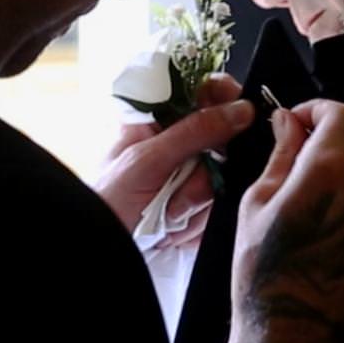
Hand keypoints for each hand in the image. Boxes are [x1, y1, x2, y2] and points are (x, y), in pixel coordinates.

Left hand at [94, 74, 252, 239]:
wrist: (102, 250)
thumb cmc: (107, 199)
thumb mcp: (148, 160)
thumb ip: (193, 132)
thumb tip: (241, 110)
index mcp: (160, 119)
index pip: (206, 92)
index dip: (227, 100)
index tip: (240, 114)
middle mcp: (179, 144)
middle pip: (224, 142)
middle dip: (204, 172)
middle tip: (176, 188)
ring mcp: (190, 176)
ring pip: (223, 178)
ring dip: (195, 202)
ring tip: (164, 213)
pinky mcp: (196, 207)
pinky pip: (217, 209)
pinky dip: (195, 223)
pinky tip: (171, 228)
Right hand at [227, 100, 343, 342]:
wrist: (294, 329)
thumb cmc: (264, 268)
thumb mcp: (258, 202)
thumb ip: (281, 154)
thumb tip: (287, 120)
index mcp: (331, 171)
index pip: (343, 114)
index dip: (317, 109)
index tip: (294, 120)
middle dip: (329, 133)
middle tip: (295, 148)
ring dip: (341, 160)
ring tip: (305, 183)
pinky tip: (321, 207)